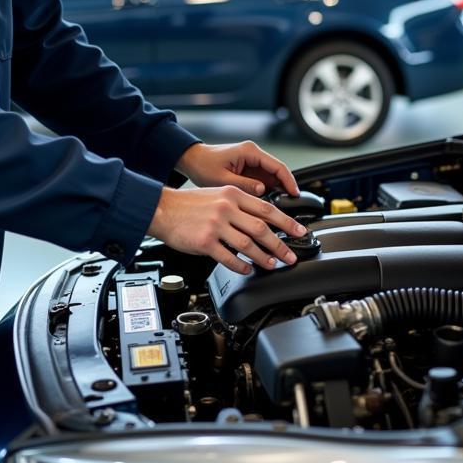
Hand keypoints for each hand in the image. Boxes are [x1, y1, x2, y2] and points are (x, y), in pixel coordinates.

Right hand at [147, 185, 306, 274]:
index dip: (287, 222)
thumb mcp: (218, 193)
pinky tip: (248, 269)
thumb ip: (239, 204)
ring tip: (273, 265)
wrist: (162, 209)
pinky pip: (229, 257)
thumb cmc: (189, 204)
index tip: (300, 232)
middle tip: (291, 256)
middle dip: (281, 244)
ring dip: (264, 257)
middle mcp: (226, 208)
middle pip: (262, 228)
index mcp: (232, 194)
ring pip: (248, 244)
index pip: (267, 209)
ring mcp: (216, 225)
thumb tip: (262, 219)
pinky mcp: (205, 242)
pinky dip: (241, 265)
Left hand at [176, 140, 299, 198]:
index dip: (289, 181)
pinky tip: (267, 205)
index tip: (295, 194)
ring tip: (280, 209)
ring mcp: (251, 163)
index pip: (277, 166)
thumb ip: (243, 185)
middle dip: (286, 188)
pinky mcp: (248, 170)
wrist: (192, 161)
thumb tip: (262, 190)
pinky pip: (263, 181)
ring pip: (272, 178)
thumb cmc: (203, 165)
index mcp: (250, 152)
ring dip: (277, 191)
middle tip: (292, 205)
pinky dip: (267, 192)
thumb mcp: (222, 178)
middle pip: (277, 172)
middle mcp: (253, 155)